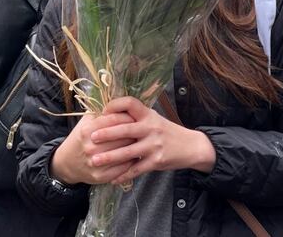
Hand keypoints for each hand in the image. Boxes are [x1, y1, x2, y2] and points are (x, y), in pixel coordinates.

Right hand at [50, 112, 135, 185]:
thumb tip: (121, 105)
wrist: (67, 163)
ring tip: (140, 141)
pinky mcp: (101, 176)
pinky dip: (132, 161)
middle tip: (141, 129)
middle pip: (122, 136)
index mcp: (87, 130)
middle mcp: (91, 146)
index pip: (114, 119)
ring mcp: (96, 162)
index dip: (128, 117)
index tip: (135, 117)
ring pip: (124, 152)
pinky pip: (123, 168)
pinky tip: (135, 155)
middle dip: (134, 132)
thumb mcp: (86, 122)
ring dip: (135, 146)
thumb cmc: (80, 138)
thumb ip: (101, 113)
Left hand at [89, 96, 215, 184]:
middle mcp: (151, 128)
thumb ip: (136, 117)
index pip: (130, 103)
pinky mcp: (156, 161)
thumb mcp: (154, 118)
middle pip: (125, 129)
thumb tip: (110, 115)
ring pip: (127, 152)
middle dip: (106, 134)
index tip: (102, 112)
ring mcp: (154, 145)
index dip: (114, 105)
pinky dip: (123, 175)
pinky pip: (136, 169)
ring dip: (109, 157)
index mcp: (148, 114)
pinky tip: (112, 179)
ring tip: (94, 160)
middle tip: (91, 137)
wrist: (191, 146)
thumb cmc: (167, 131)